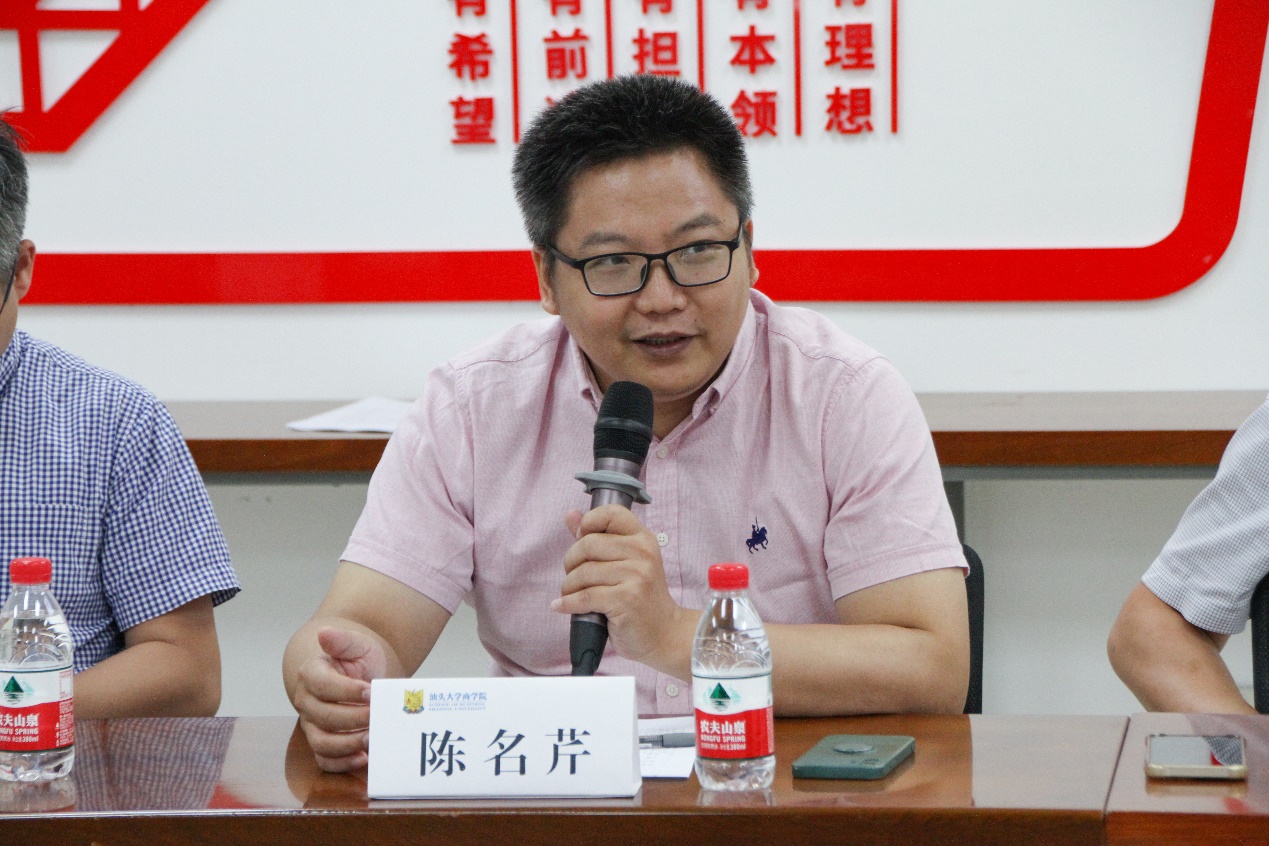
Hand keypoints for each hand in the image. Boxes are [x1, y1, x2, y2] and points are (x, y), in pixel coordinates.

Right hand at [292, 626, 386, 771]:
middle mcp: (306, 701)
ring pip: (322, 742)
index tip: (370, 690)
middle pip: (323, 716)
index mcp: (311, 673)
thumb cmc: (359, 661)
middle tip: (376, 716)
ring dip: (347, 744)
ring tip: (371, 738)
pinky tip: (364, 758)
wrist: (361, 677)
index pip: (321, 684)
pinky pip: (325, 760)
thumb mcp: (357, 645)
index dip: (345, 690)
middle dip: (352, 718)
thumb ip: (343, 640)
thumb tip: (324, 633)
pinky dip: (342, 763)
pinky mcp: (322, 743)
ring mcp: (312, 725)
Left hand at [552, 505, 692, 671]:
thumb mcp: (624, 562)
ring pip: (583, 572)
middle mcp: (643, 553)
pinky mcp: (627, 600)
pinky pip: (585, 596)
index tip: (581, 540)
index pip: (611, 513)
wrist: (664, 633)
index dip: (588, 523)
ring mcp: (637, 576)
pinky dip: (568, 603)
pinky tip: (561, 606)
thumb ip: (597, 537)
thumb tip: (570, 514)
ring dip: (569, 587)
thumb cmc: (640, 598)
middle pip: (588, 544)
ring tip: (571, 595)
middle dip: (571, 562)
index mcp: (643, 538)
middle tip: (574, 577)